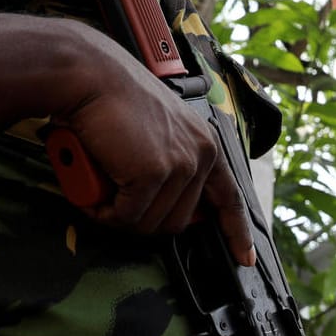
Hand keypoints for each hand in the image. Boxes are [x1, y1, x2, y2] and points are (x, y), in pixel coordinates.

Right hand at [57, 26, 254, 264]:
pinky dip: (104, 211)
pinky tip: (92, 192)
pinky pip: (127, 216)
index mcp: (205, 145)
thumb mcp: (158, 132)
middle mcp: (201, 155)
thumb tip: (171, 208)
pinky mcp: (153, 173)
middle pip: (179, 222)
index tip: (245, 259)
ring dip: (120, 216)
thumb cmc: (113, 100)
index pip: (230, 198)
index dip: (237, 233)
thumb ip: (172, 164)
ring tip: (100, 190)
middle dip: (144, 220)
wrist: (90, 76)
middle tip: (115, 201)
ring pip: (151, 223)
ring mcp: (180, 165)